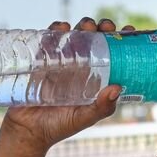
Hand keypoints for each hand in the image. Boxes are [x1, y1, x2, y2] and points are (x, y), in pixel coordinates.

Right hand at [0, 17, 134, 152]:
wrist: (27, 130)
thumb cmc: (58, 126)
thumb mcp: (84, 118)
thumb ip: (101, 107)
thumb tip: (117, 88)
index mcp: (94, 78)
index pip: (111, 55)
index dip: (120, 40)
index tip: (129, 29)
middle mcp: (80, 67)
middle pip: (94, 40)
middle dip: (101, 28)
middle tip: (104, 27)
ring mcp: (60, 61)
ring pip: (74, 35)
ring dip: (82, 26)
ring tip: (86, 26)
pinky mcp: (41, 59)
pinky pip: (49, 39)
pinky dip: (55, 30)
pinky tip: (61, 28)